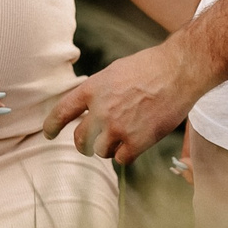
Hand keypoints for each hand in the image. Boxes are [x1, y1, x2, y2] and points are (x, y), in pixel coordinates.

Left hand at [44, 37, 212, 165]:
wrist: (179, 70)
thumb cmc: (151, 67)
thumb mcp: (115, 72)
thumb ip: (100, 92)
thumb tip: (91, 110)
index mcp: (92, 89)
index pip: (62, 111)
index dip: (52, 126)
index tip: (49, 134)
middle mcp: (100, 110)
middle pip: (80, 139)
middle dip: (84, 143)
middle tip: (91, 144)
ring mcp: (117, 128)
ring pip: (101, 151)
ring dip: (110, 148)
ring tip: (124, 137)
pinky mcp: (136, 142)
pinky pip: (122, 159)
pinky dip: (127, 154)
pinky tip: (136, 144)